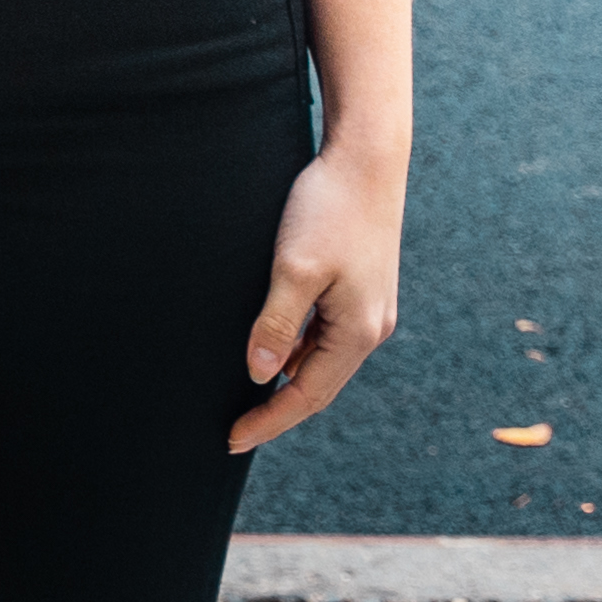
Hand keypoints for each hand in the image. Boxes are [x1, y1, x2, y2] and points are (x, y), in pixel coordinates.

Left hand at [230, 138, 404, 451]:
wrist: (366, 160)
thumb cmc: (328, 210)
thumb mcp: (294, 269)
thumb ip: (276, 324)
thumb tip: (258, 376)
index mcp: (358, 332)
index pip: (307, 395)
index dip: (269, 420)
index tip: (231, 440)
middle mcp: (370, 328)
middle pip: (317, 384)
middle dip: (276, 409)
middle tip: (234, 429)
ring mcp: (367, 308)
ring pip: (321, 359)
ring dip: (286, 379)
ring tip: (246, 397)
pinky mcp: (359, 287)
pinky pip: (324, 334)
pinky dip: (296, 349)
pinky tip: (271, 349)